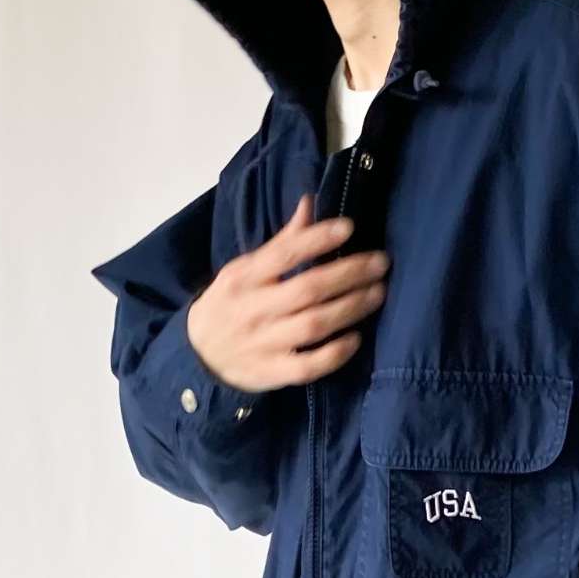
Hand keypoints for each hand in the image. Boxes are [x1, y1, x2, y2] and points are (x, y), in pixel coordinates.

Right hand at [186, 194, 388, 391]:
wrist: (199, 355)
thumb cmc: (231, 304)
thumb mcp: (244, 270)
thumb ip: (280, 243)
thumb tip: (310, 204)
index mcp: (244, 277)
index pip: (283, 253)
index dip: (317, 239)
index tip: (349, 228)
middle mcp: (253, 309)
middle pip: (307, 288)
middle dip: (348, 274)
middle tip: (380, 264)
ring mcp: (262, 344)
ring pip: (313, 325)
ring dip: (350, 308)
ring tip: (377, 294)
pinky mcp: (271, 373)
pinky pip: (308, 366)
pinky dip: (334, 354)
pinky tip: (355, 339)